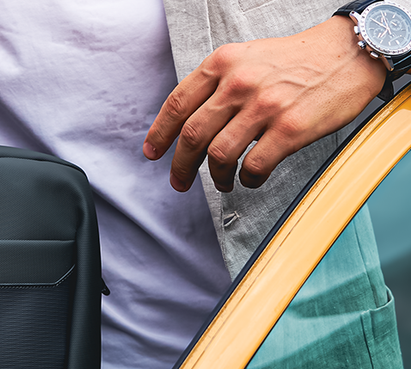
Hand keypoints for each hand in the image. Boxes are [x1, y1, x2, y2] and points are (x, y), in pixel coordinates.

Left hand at [143, 17, 386, 192]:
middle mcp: (239, 83)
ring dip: (216, 176)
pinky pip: (254, 166)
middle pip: (191, 135)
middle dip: (180, 165)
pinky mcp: (290, 128)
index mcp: (222, 63)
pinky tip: (250, 178)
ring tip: (222, 181)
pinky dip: (247, 179)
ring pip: (219, 155)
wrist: (350, 52)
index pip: (177, 104)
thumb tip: (189, 121)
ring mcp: (265, 106)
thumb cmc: (297, 59)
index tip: (153, 153)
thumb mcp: (247, 57)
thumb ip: (217, 84)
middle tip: (179, 181)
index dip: (160, 134)